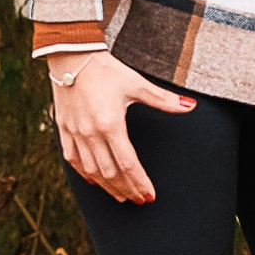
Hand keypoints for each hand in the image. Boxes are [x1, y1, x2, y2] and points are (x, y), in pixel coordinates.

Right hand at [51, 50, 193, 203]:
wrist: (71, 55)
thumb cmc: (106, 69)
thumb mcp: (137, 83)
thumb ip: (164, 99)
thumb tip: (190, 106)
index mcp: (110, 124)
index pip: (127, 164)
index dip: (139, 182)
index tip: (150, 195)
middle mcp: (90, 133)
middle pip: (110, 173)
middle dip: (127, 189)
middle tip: (139, 200)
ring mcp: (75, 133)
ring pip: (91, 171)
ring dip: (108, 187)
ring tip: (122, 196)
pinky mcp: (63, 129)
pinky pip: (72, 159)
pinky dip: (84, 174)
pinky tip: (95, 182)